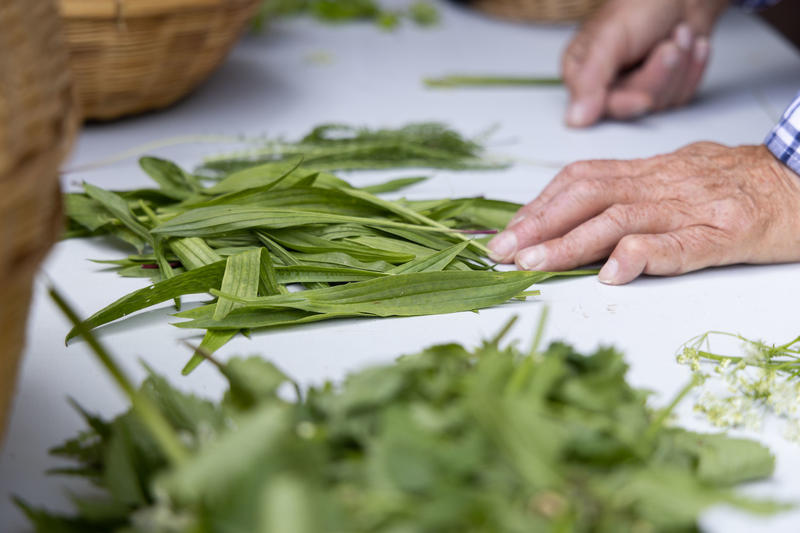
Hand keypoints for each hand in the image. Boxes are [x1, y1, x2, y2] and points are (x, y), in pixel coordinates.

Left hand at [487, 143, 799, 283]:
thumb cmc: (736, 183)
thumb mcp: (674, 175)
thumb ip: (628, 190)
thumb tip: (569, 210)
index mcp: (648, 172)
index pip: (581, 180)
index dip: (539, 204)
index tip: (507, 229)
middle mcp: (663, 184)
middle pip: (589, 196)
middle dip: (538, 224)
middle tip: (500, 250)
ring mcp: (694, 208)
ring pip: (622, 219)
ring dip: (570, 242)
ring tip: (533, 264)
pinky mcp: (726, 234)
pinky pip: (681, 244)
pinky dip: (642, 255)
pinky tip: (612, 271)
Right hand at [563, 0, 728, 126]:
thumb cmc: (642, 3)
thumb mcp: (610, 37)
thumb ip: (590, 80)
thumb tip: (574, 120)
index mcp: (581, 73)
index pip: (597, 108)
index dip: (624, 105)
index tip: (644, 99)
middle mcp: (606, 85)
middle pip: (634, 106)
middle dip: (658, 74)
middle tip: (670, 46)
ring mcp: (636, 89)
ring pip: (660, 104)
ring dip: (680, 67)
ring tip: (680, 34)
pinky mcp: (663, 90)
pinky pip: (681, 98)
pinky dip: (693, 70)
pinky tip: (693, 46)